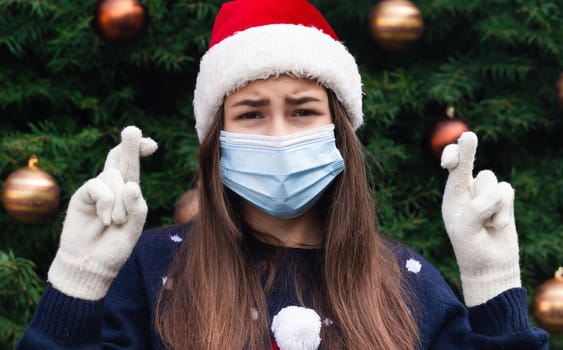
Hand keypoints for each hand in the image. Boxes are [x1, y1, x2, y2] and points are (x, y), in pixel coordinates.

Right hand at [48, 126, 157, 299]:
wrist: (90, 264)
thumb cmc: (114, 247)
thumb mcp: (134, 228)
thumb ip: (137, 208)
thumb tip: (131, 185)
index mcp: (128, 192)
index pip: (133, 165)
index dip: (139, 151)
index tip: (152, 145)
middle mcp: (112, 186)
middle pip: (119, 157)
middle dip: (129, 144)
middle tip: (132, 130)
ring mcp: (97, 189)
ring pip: (113, 177)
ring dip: (119, 202)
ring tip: (115, 222)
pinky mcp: (82, 196)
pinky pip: (99, 187)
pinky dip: (107, 203)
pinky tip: (104, 219)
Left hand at [441, 131, 520, 306]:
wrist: (492, 267)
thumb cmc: (472, 250)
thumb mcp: (467, 232)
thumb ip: (476, 210)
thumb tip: (495, 191)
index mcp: (452, 197)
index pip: (452, 171)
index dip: (452, 159)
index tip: (451, 158)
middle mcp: (467, 192)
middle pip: (470, 164)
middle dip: (468, 151)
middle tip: (468, 136)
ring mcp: (486, 194)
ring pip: (491, 181)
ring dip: (492, 204)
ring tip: (486, 224)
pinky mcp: (504, 200)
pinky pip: (507, 191)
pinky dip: (504, 210)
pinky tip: (498, 225)